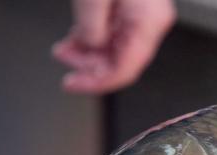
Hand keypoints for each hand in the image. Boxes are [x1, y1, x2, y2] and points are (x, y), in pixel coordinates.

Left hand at [53, 0, 174, 93]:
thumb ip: (91, 28)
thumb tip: (90, 50)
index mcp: (149, 22)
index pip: (126, 70)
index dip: (97, 83)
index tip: (74, 85)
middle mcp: (151, 21)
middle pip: (122, 61)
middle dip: (89, 65)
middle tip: (64, 59)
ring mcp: (145, 14)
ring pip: (117, 49)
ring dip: (88, 52)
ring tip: (65, 48)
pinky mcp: (135, 7)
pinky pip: (116, 33)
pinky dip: (94, 37)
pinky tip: (76, 38)